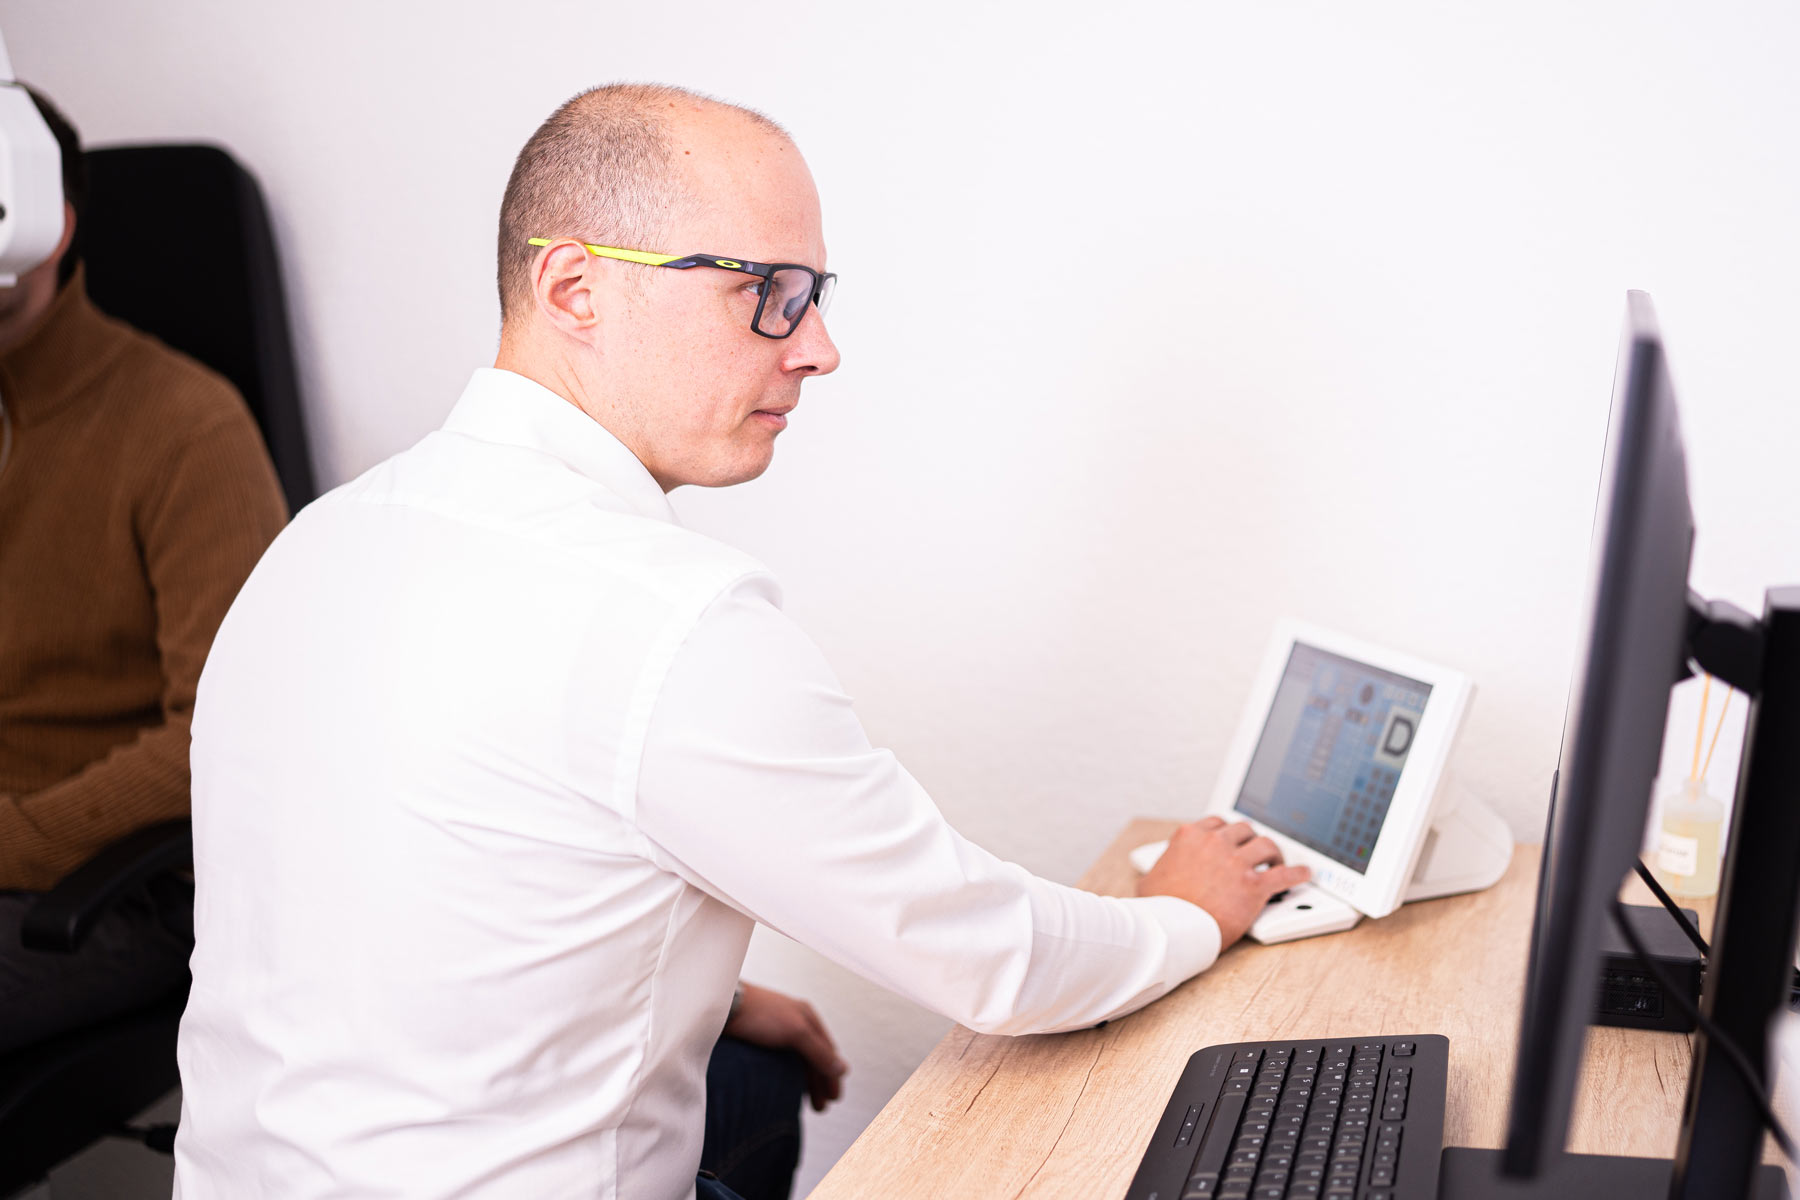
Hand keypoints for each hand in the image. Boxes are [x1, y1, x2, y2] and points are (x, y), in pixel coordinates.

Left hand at [724, 983, 846, 1111]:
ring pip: (797, 1060)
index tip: (834, 1098)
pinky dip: (787, 1075)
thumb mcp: (795, 1032)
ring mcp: (776, 1030)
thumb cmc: (758, 1013)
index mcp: (807, 1017)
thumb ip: (819, 1052)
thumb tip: (842, 1070)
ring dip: (803, 1081)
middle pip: (813, 1057)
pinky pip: (780, 1061)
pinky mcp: (759, 1038)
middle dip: (819, 1082)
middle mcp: (794, 1022)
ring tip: (803, 1103)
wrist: (720, 1005)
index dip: (832, 1075)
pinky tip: (783, 1086)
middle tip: (821, 1107)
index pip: (828, 1050)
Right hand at [1136, 816, 1309, 947]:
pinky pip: (1284, 874)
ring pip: (1265, 845)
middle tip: (1255, 852)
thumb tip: (1158, 874)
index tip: (1233, 840)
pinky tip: (1303, 874)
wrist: (1172, 930)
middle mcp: (1215, 843)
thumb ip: (1162, 867)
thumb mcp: (1150, 878)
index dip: (1228, 833)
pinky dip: (1297, 873)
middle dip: (1250, 840)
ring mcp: (1236, 863)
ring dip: (1273, 853)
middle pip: (1244, 829)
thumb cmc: (1159, 909)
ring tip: (1277, 862)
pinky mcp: (1254, 885)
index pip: (1217, 823)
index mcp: (1190, 837)